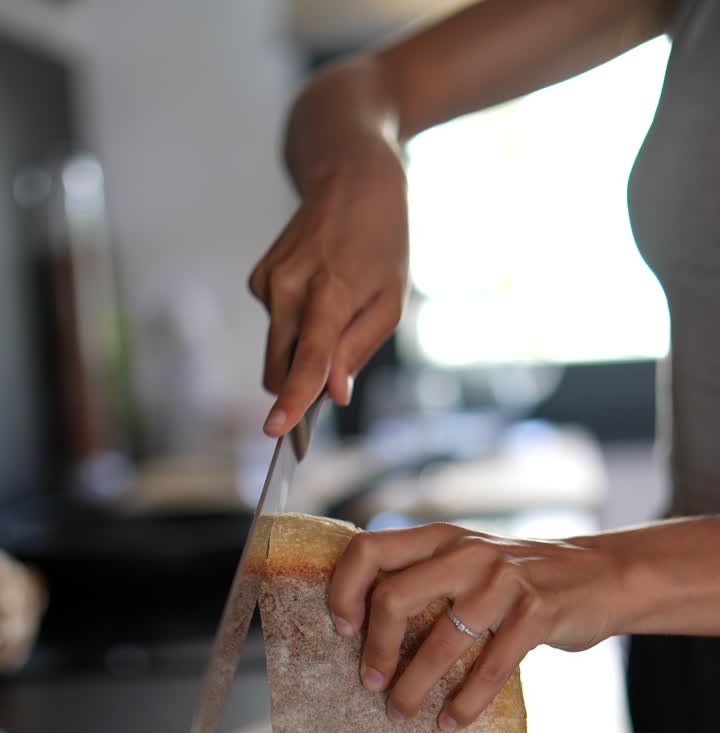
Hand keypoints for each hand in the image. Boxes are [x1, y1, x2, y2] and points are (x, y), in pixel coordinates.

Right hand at [248, 138, 408, 435]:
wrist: (350, 177)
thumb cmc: (381, 243)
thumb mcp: (390, 301)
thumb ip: (358, 350)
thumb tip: (334, 394)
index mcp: (330, 293)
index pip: (307, 359)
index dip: (293, 399)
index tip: (275, 429)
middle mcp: (289, 287)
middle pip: (280, 367)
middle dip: (298, 385)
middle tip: (332, 374)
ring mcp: (268, 281)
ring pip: (276, 351)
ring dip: (301, 350)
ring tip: (335, 308)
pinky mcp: (258, 278)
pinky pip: (275, 326)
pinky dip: (295, 324)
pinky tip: (317, 290)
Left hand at [328, 523, 626, 729]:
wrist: (602, 576)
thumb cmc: (520, 578)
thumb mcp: (469, 560)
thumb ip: (426, 575)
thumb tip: (363, 619)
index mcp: (441, 538)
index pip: (369, 549)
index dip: (344, 590)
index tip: (342, 630)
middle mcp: (467, 552)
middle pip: (394, 596)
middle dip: (376, 649)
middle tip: (371, 684)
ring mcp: (504, 580)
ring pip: (440, 642)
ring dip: (414, 688)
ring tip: (401, 715)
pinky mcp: (537, 612)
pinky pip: (490, 668)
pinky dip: (466, 703)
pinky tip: (451, 723)